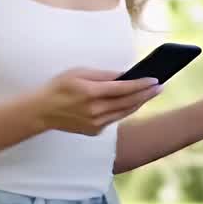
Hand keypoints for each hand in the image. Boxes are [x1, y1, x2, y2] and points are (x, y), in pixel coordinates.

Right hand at [37, 68, 163, 135]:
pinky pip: (114, 119)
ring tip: (150, 94)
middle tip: (160, 87)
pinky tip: (133, 102)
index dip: (141, 84)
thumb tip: (124, 75)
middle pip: (128, 102)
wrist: (41, 111)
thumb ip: (103, 75)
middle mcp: (95, 110)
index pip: (123, 89)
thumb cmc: (59, 87)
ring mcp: (95, 123)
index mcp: (91, 93)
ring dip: (139, 103)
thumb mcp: (79, 72)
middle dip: (146, 94)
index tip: (155, 80)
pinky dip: (124, 110)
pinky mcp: (94, 131)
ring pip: (124, 112)